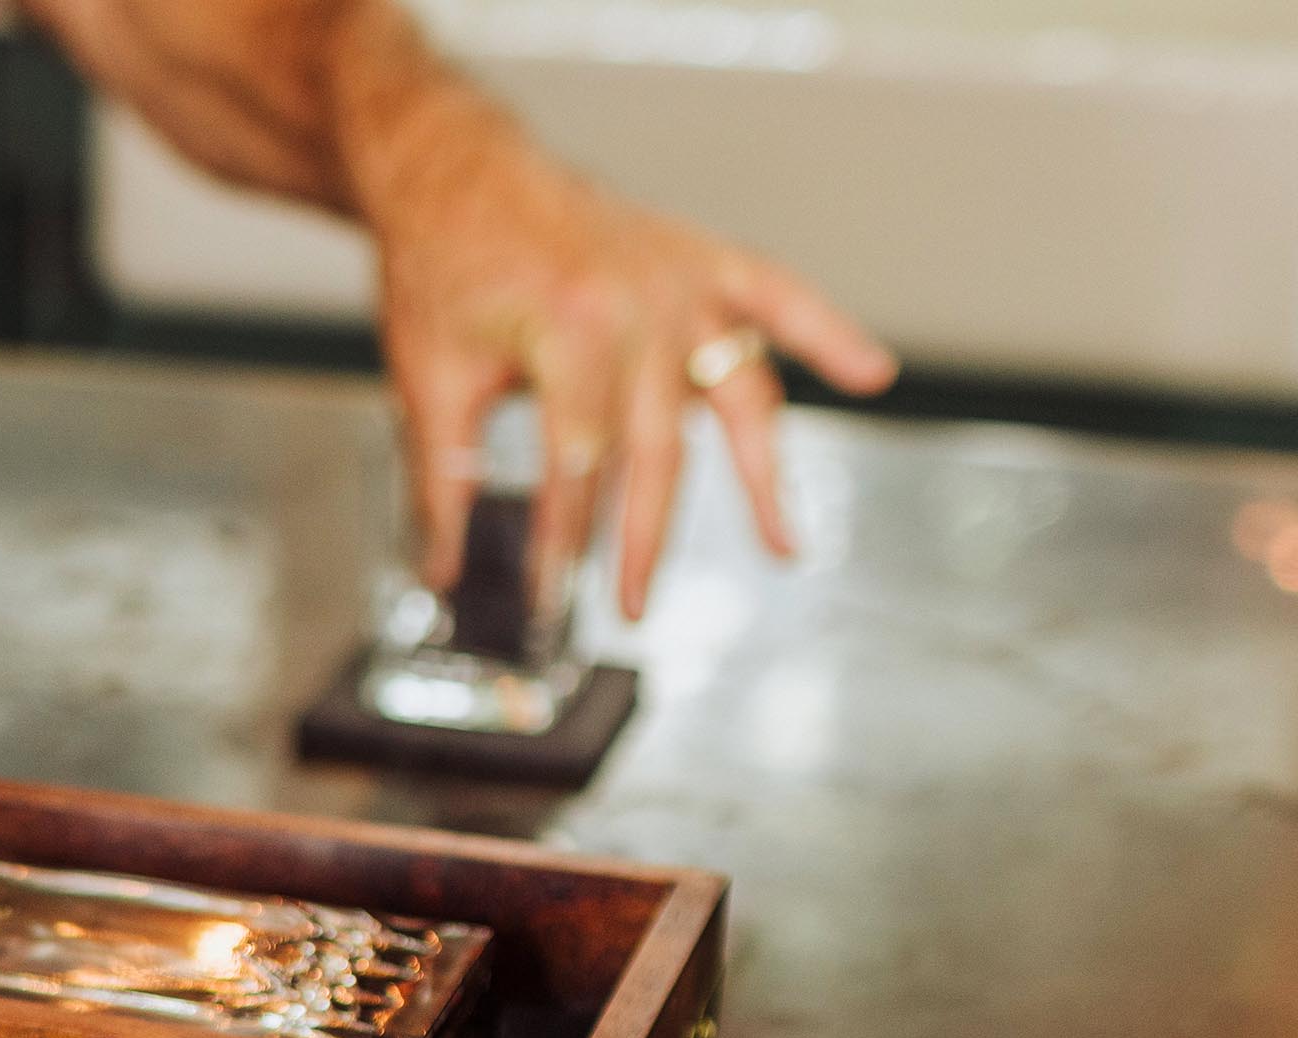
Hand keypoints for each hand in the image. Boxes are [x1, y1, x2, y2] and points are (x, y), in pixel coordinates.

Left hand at [365, 124, 897, 617]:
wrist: (461, 174)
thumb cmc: (444, 267)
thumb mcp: (427, 378)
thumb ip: (442, 479)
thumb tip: (439, 567)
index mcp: (568, 330)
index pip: (578, 463)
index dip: (563, 536)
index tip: (552, 591)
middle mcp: (641, 305)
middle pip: (659, 447)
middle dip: (643, 537)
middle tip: (631, 604)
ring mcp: (682, 282)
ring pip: (736, 392)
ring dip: (762, 475)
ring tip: (780, 545)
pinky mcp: (704, 261)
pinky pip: (780, 298)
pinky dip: (828, 333)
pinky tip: (869, 373)